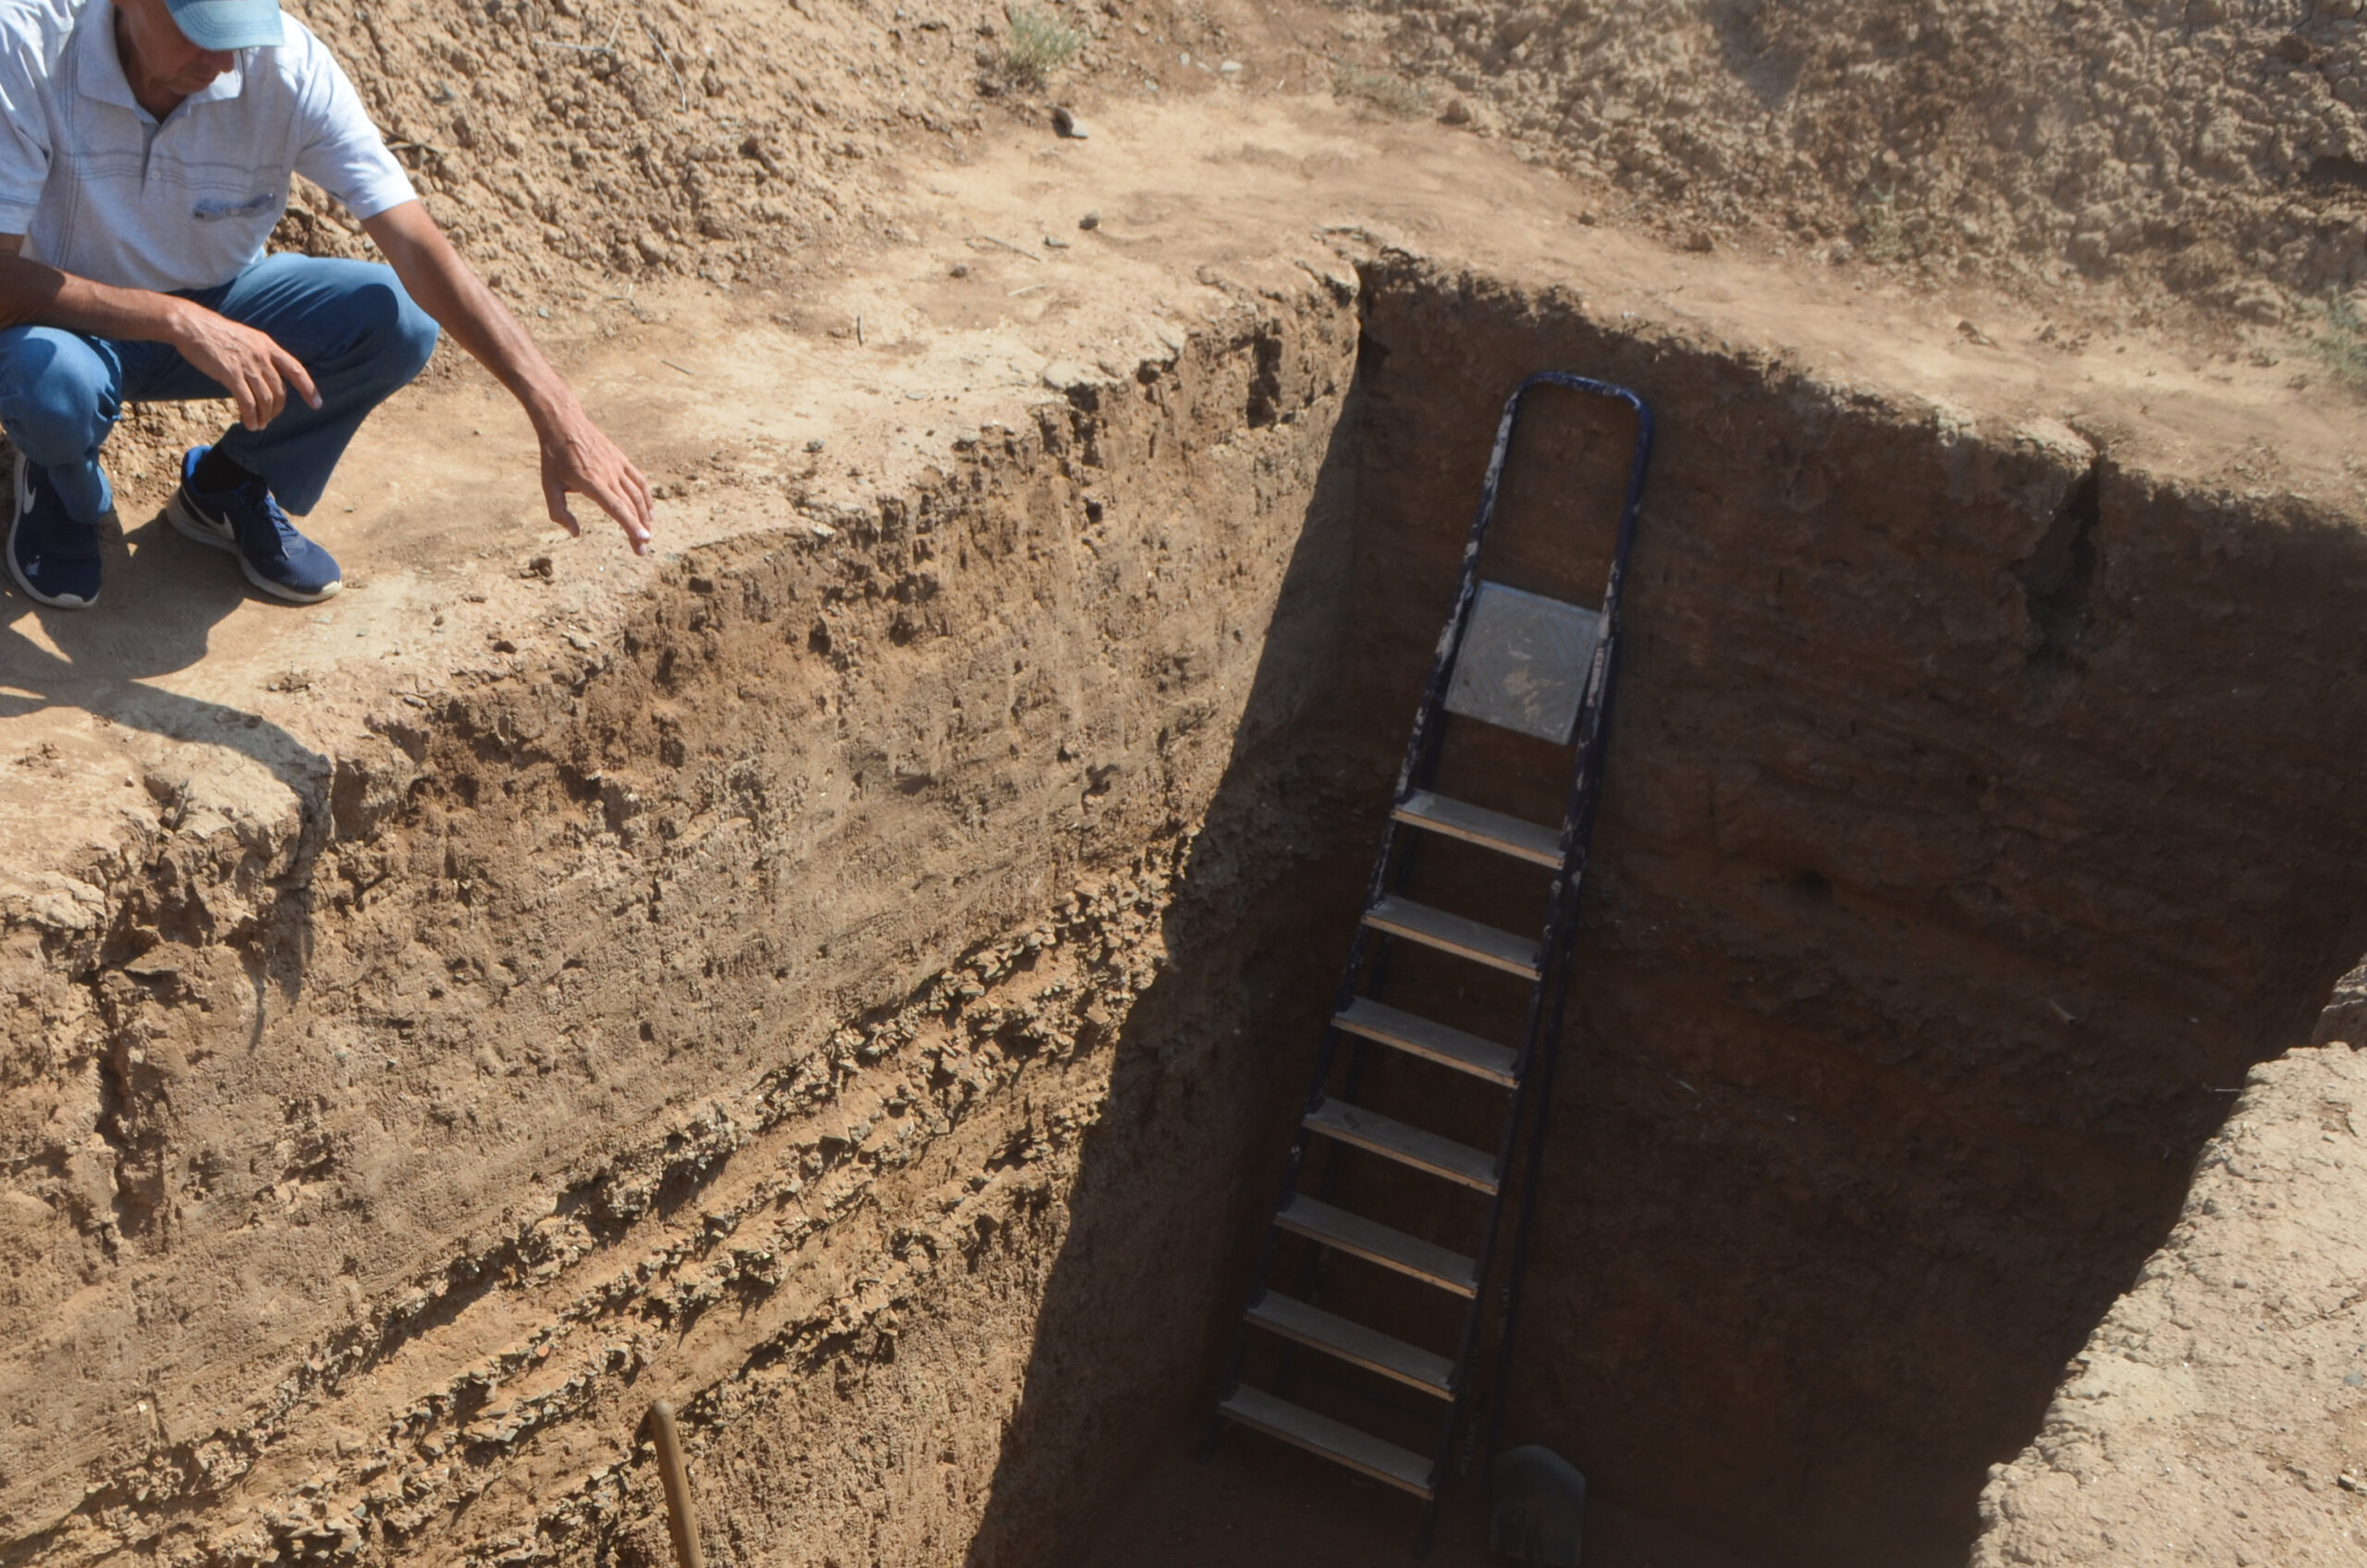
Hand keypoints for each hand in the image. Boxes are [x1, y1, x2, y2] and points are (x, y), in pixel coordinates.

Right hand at [169, 302, 319, 429]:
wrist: (191, 324)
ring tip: (259, 424)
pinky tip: (249, 423)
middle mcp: (261, 355)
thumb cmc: (216, 333)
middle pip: (280, 390)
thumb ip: (260, 355)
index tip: (317, 404)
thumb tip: (268, 376)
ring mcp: (247, 364)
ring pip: (265, 399)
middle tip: (270, 418)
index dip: (308, 388)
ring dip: (264, 416)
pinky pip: (247, 402)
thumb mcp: (247, 338)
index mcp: (267, 345)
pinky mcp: (230, 374)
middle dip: (277, 409)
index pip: (296, 369)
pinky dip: (250, 416)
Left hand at [536, 402, 653, 555]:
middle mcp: (608, 475)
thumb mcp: (549, 485)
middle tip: (642, 551)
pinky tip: (649, 512)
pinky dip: (647, 498)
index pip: (617, 508)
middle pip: (630, 506)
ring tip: (647, 534)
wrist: (564, 423)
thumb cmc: (554, 456)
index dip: (631, 525)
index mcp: (591, 482)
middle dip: (639, 530)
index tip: (643, 540)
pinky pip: (639, 481)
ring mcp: (617, 466)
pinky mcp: (621, 460)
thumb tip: (575, 533)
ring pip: (638, 495)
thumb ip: (559, 512)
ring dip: (645, 517)